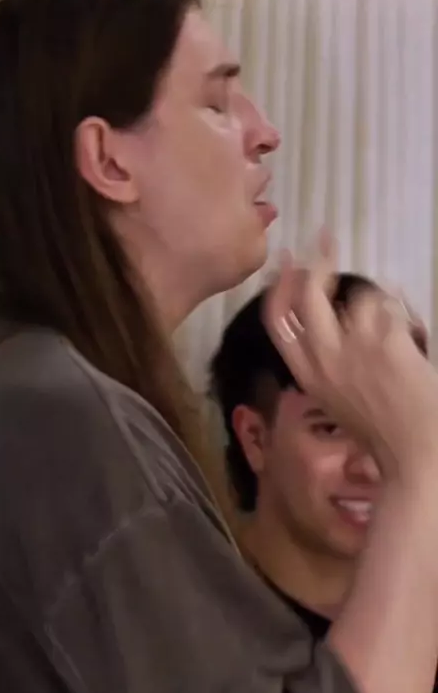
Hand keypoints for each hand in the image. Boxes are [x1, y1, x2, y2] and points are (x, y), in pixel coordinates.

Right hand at [262, 231, 437, 483]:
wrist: (416, 450)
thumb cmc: (381, 432)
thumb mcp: (336, 399)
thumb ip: (326, 363)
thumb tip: (329, 320)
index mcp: (307, 374)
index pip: (276, 319)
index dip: (279, 285)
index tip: (286, 261)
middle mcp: (323, 355)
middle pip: (308, 293)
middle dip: (315, 261)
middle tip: (325, 242)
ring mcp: (354, 345)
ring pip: (360, 298)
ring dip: (377, 306)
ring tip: (392, 332)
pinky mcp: (387, 338)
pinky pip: (391, 307)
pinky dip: (402, 315)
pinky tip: (410, 337)